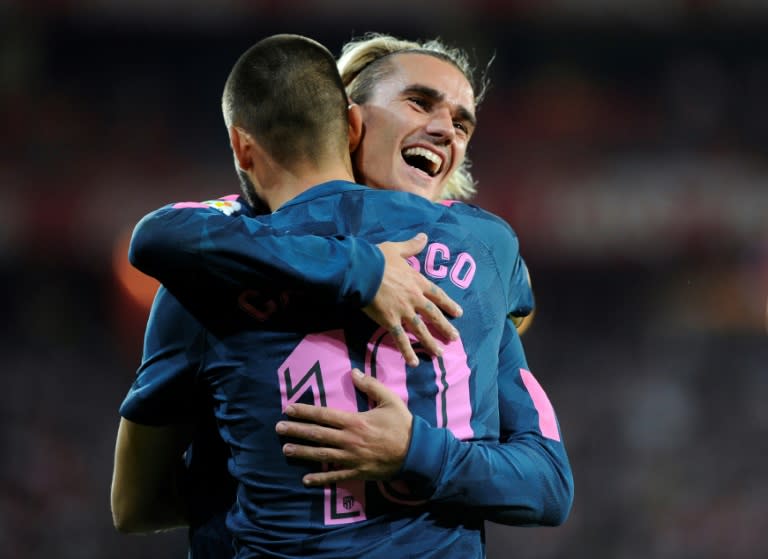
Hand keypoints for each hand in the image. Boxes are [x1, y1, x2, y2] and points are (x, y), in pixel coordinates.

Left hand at [275, 369, 412, 485]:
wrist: (417, 452)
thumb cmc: (402, 425)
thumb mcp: (390, 400)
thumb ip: (371, 385)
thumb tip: (354, 372)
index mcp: (355, 421)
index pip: (324, 415)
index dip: (305, 412)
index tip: (288, 409)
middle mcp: (349, 440)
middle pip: (317, 434)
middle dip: (296, 430)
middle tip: (278, 428)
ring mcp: (351, 458)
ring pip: (321, 455)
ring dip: (302, 452)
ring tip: (286, 449)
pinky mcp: (357, 472)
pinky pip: (335, 476)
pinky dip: (320, 479)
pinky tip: (305, 479)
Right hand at [365, 232, 461, 365]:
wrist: (363, 271)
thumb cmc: (378, 259)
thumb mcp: (397, 249)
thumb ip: (412, 246)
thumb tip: (424, 236)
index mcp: (417, 281)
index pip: (437, 295)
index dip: (448, 304)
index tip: (458, 313)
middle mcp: (414, 298)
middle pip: (433, 315)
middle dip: (445, 327)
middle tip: (455, 338)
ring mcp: (403, 311)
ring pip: (421, 330)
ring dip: (430, 343)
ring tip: (439, 354)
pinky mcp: (390, 320)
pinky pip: (400, 339)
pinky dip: (407, 351)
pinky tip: (414, 362)